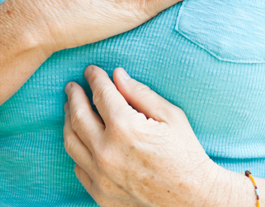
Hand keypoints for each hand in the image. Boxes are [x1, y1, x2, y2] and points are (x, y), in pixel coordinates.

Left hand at [64, 66, 232, 206]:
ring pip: (72, 141)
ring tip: (71, 109)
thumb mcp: (170, 116)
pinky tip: (81, 139)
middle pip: (78, 115)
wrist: (195, 200)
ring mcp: (102, 176)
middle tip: (72, 86)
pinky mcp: (101, 195)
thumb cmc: (187, 155)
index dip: (94, 78)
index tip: (91, 71)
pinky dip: (77, 149)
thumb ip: (140, 93)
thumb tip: (117, 75)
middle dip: (74, 96)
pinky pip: (79, 167)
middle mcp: (108, 153)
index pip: (101, 94)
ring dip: (69, 121)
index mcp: (125, 128)